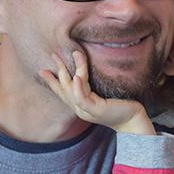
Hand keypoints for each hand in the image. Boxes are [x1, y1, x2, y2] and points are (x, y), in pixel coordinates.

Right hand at [37, 51, 155, 134]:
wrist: (132, 120)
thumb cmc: (119, 105)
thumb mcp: (102, 94)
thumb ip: (92, 86)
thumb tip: (86, 70)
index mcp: (80, 104)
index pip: (62, 91)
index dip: (51, 81)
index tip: (41, 70)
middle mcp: (79, 108)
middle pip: (64, 88)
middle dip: (58, 70)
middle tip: (53, 54)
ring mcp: (86, 110)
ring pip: (72, 89)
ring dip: (71, 70)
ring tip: (73, 54)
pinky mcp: (95, 111)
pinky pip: (81, 98)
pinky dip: (77, 87)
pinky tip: (76, 76)